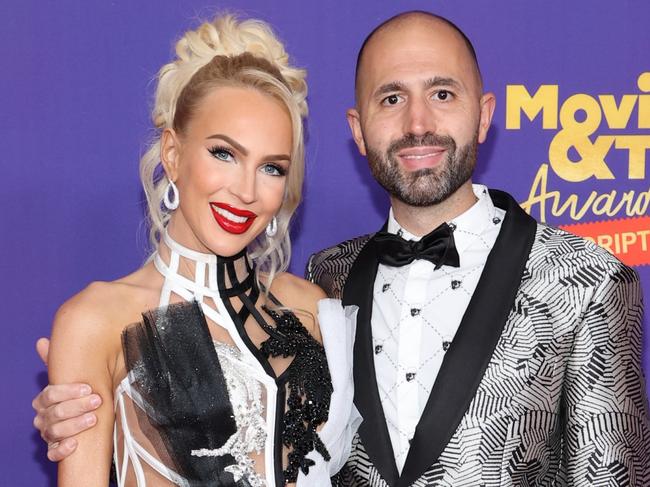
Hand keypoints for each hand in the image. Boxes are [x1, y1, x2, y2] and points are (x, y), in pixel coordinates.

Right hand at [32, 338, 102, 460]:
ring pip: (54, 432)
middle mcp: (44, 417)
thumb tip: (42, 341)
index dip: (68, 391)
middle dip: (76, 406)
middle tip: (97, 400)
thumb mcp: (76, 377)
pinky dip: (62, 450)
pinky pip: (53, 453)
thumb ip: (61, 361)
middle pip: (54, 412)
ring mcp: (49, 434)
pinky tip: (75, 444)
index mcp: (46, 399)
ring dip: (74, 425)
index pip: (50, 394)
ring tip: (93, 419)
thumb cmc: (82, 394)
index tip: (88, 387)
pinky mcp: (57, 449)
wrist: (93, 415)